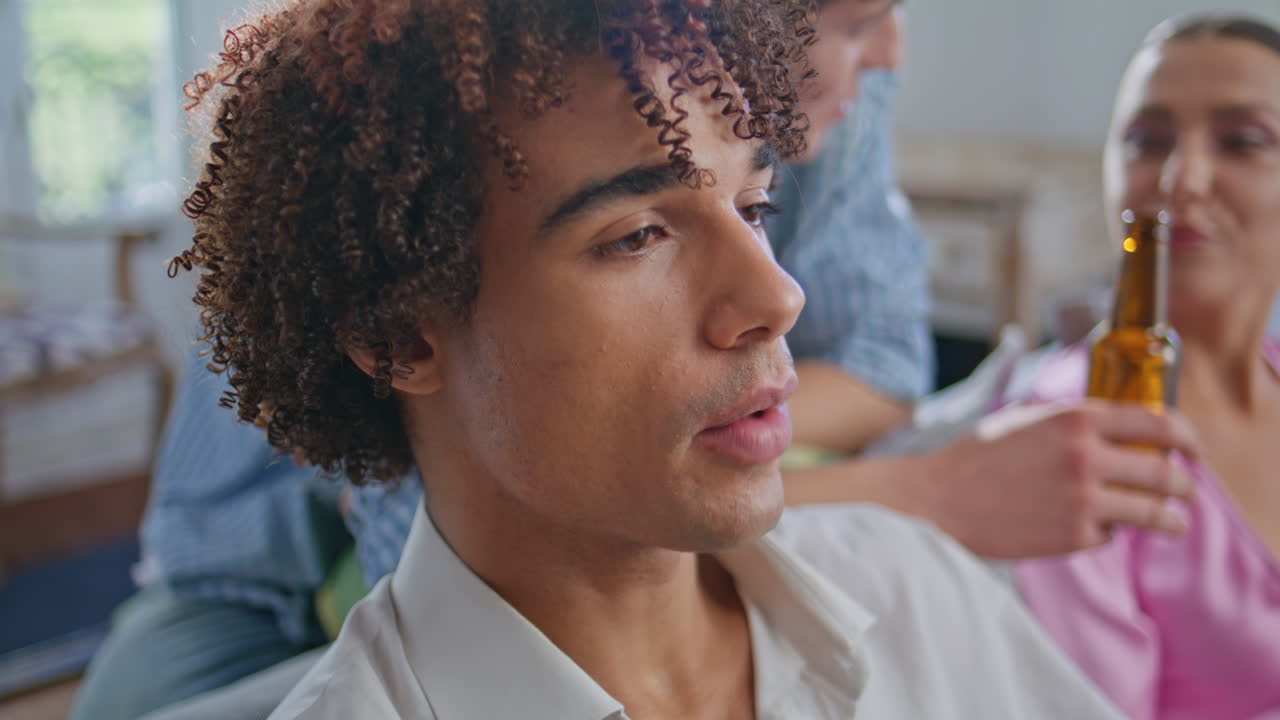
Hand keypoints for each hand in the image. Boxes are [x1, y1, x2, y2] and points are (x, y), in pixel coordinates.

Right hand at [919, 400, 1200, 558]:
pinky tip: (1094, 529)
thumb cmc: (978, 457)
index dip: (1185, 436)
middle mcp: (1086, 456)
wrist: (939, 501)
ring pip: (1153, 511)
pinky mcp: (1074, 537)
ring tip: (1176, 522)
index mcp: (1075, 419)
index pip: (1155, 421)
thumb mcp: (1028, 421)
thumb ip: (1074, 421)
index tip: (1194, 448)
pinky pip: (1111, 536)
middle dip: (1185, 483)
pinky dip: (1108, 533)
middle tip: (1188, 488)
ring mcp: (1083, 499)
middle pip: (1163, 470)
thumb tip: (1123, 427)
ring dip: (1173, 518)